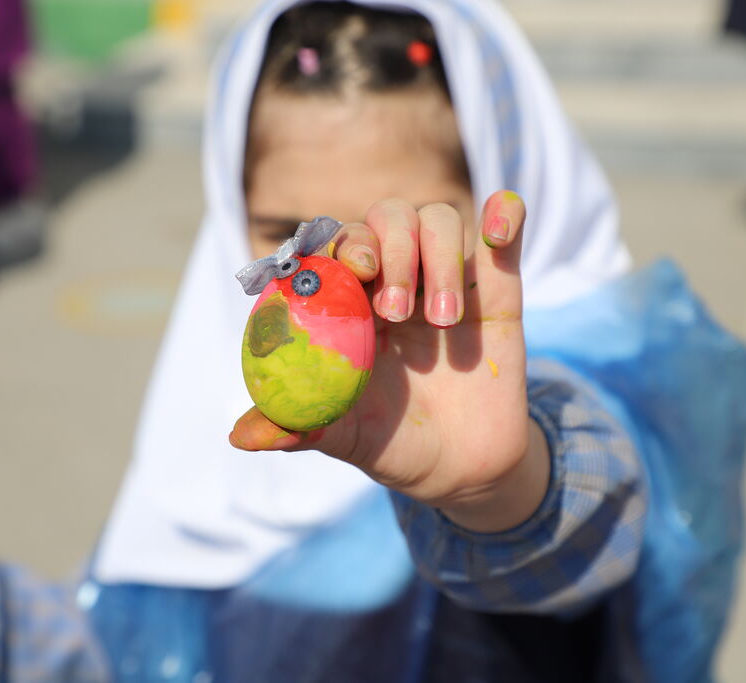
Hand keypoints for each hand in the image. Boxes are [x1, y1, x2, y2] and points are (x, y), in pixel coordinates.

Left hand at [230, 191, 549, 532]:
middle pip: (386, 219)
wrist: (460, 470)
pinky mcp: (497, 293)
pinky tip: (498, 221)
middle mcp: (395, 280)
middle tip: (393, 309)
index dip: (342, 244)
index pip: (338, 245)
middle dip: (391, 250)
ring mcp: (446, 280)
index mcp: (349, 301)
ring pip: (438, 221)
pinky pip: (502, 240)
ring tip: (439, 320)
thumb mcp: (342, 436)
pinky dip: (503, 216)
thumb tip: (242, 438)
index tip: (354, 269)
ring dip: (439, 258)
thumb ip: (298, 427)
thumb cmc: (388, 442)